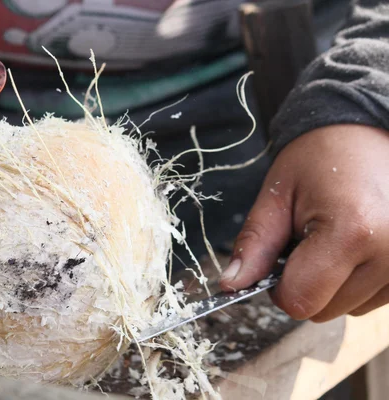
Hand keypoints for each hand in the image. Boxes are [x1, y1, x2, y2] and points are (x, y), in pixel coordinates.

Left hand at [220, 124, 388, 321]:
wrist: (365, 135)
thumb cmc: (319, 158)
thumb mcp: (276, 196)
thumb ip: (254, 245)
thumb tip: (231, 285)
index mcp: (351, 232)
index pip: (301, 301)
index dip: (278, 287)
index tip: (279, 259)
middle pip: (323, 310)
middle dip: (304, 283)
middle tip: (308, 240)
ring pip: (349, 309)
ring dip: (332, 284)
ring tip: (334, 238)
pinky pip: (373, 300)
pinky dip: (356, 282)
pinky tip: (354, 246)